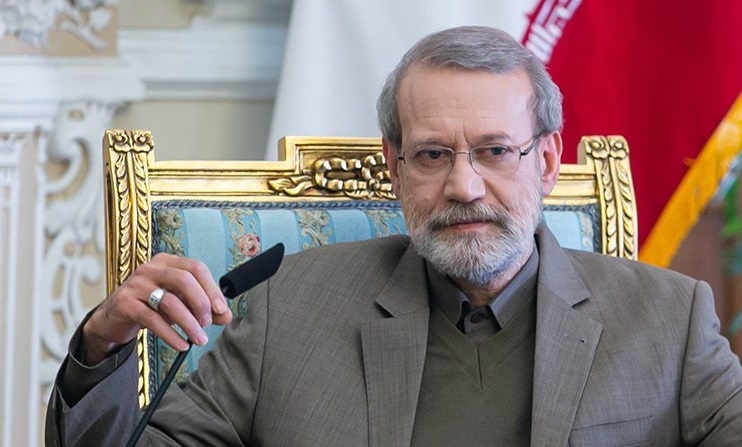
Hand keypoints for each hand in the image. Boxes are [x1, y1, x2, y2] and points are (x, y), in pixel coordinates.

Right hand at [81, 253, 232, 364]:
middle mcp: (151, 268)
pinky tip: (182, 345)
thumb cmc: (151, 306)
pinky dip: (171, 334)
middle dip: (201, 303)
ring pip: (170, 301)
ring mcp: (136, 285)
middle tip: (208, 323)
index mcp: (167, 262)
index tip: (221, 309)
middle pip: (184, 280)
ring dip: (189, 323)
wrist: (113, 319)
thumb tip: (226, 316)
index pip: (196, 268)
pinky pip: (153, 319)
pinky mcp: (125, 304)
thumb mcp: (179, 304)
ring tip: (199, 338)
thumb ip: (203, 308)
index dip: (211, 289)